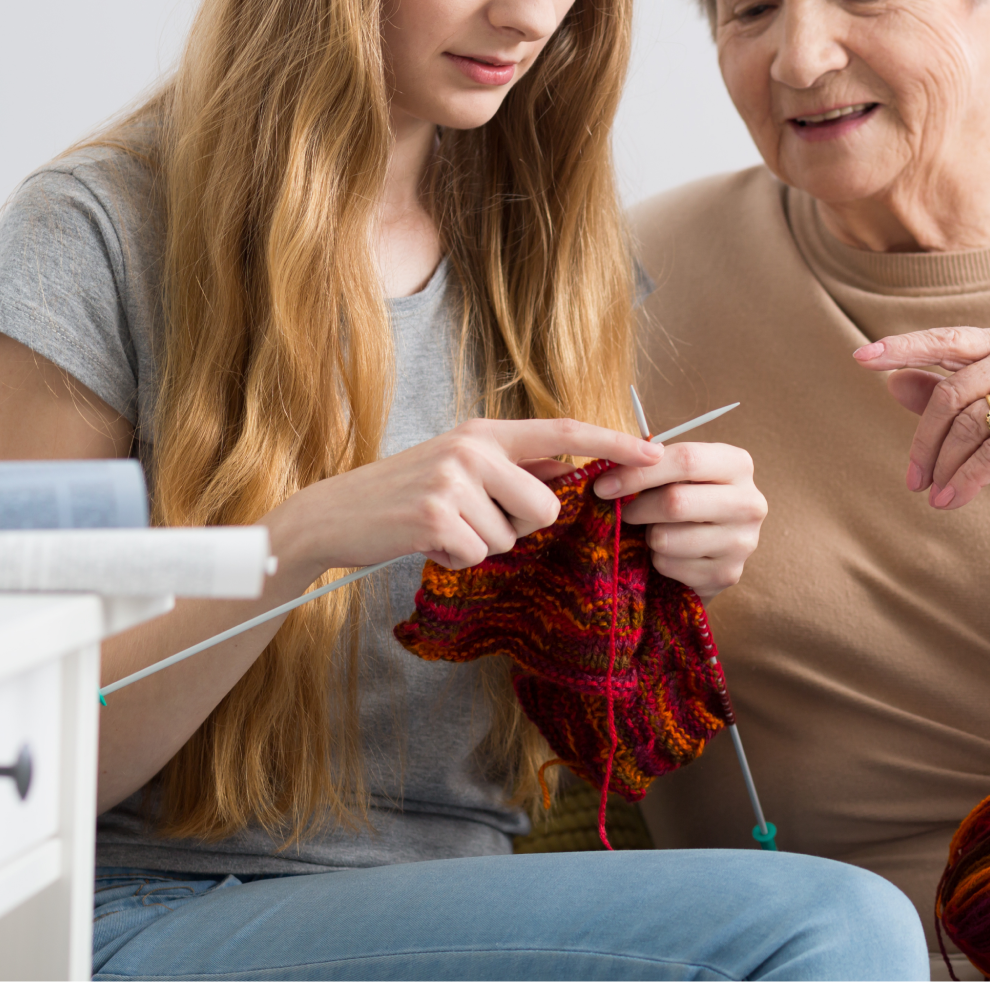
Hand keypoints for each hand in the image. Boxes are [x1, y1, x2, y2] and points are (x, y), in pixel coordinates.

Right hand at [264, 418, 661, 579]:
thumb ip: (511, 466)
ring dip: (481, 545)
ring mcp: (452, 480)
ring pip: (511, 536)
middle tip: (473, 520)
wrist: (335, 514)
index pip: (563, 432)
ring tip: (444, 529)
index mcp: (485, 431)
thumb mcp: (459, 465)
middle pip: (545, 507)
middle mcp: (473, 448)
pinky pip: (478, 554)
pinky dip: (456, 559)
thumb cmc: (403, 493)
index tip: (654, 454)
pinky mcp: (434, 516)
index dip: (612, 443)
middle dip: (518, 527)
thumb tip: (566, 475)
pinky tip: (429, 544)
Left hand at [593, 442, 764, 596]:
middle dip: (638, 508)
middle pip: (675, 502)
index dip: (638, 472)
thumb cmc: (689, 497)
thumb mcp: (678, 473)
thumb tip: (609, 473)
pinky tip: (670, 553)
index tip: (604, 485)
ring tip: (655, 531)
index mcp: (737, 465)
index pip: (685, 460)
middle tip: (625, 512)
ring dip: (648, 536)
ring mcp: (742, 543)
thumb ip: (651, 465)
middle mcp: (750, 502)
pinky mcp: (727, 574)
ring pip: (667, 539)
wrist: (714, 545)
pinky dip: (658, 560)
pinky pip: (670, 566)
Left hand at [854, 327, 989, 508]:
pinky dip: (967, 479)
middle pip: (951, 395)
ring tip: (933, 495)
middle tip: (912, 479)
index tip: (860, 358)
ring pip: (971, 426)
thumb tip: (892, 382)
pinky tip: (951, 499)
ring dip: (945, 466)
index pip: (943, 341)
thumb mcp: (984, 412)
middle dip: (925, 442)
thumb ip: (940, 394)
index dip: (901, 348)